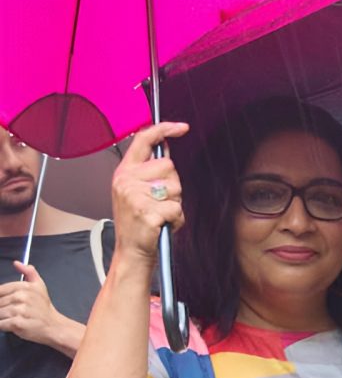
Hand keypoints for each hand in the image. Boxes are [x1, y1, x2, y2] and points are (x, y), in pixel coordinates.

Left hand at [0, 262, 72, 346]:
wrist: (54, 326)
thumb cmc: (44, 307)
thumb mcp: (39, 286)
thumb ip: (29, 272)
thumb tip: (16, 263)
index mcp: (24, 286)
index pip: (0, 291)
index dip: (1, 298)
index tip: (7, 303)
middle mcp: (21, 297)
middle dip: (2, 308)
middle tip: (12, 313)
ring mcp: (19, 311)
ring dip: (2, 317)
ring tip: (12, 319)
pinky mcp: (17, 323)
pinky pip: (1, 324)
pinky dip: (2, 326)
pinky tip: (11, 326)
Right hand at [111, 122, 188, 262]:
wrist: (131, 251)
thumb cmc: (139, 222)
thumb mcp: (137, 190)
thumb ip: (149, 170)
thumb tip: (166, 149)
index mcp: (125, 172)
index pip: (143, 140)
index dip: (164, 130)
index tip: (180, 127)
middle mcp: (126, 180)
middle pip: (169, 167)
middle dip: (173, 186)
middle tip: (160, 202)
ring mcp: (135, 196)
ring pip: (176, 188)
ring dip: (175, 204)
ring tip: (160, 214)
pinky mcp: (146, 212)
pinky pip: (176, 209)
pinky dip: (177, 220)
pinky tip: (163, 224)